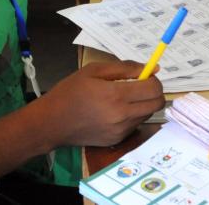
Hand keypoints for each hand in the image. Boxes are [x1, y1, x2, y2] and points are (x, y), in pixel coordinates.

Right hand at [38, 61, 163, 146]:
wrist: (52, 122)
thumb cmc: (70, 92)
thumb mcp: (94, 70)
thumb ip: (125, 68)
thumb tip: (152, 68)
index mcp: (116, 95)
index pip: (154, 88)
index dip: (154, 79)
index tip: (144, 75)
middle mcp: (123, 115)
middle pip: (157, 104)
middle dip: (153, 92)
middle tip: (139, 86)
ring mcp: (121, 130)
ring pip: (148, 114)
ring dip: (143, 104)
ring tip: (124, 98)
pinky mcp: (117, 140)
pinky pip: (135, 125)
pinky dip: (132, 116)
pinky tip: (115, 111)